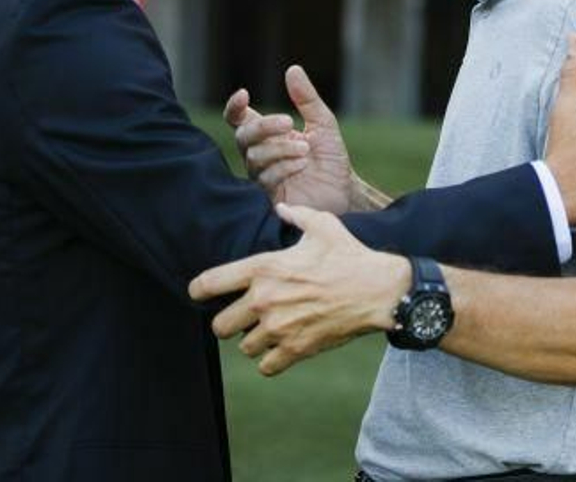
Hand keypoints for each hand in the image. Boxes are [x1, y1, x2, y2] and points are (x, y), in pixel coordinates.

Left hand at [188, 203, 407, 375]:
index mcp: (264, 268)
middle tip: (242, 318)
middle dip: (228, 322)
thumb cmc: (349, 255)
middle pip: (219, 326)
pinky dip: (272, 360)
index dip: (198, 291)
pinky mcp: (297, 349)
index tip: (200, 294)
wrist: (378, 290)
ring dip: (254, 341)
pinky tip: (282, 348)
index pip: (209, 284)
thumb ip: (296, 215)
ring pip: (244, 347)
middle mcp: (265, 300)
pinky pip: (266, 366)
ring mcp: (279, 328)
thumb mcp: (323, 225)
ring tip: (270, 331)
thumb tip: (281, 208)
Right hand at [228, 65, 353, 212]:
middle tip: (289, 122)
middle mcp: (260, 154)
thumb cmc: (330, 157)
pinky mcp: (269, 196)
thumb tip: (293, 69)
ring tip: (306, 150)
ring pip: (254, 157)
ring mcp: (262, 175)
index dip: (234, 107)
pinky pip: (265, 178)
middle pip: (243, 136)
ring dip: (281, 149)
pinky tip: (302, 164)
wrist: (344, 191)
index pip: (238, 120)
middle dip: (264, 127)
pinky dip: (284, 167)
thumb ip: (306, 99)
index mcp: (268, 135)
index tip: (244, 94)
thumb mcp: (323, 123)